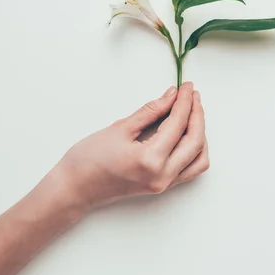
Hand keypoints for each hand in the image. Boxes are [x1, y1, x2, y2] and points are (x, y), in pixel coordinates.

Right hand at [60, 82, 208, 209]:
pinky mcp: (162, 186)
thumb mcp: (120, 128)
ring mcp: (164, 184)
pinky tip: (187, 132)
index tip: (186, 86)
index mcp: (151, 160)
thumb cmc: (89, 159)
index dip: (185, 102)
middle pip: (195, 141)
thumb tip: (171, 95)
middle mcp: (162, 175)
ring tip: (191, 111)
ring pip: (198, 157)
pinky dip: (194, 149)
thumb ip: (150, 111)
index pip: (178, 124)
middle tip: (192, 94)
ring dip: (200, 133)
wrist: (74, 188)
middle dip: (197, 114)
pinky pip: (190, 168)